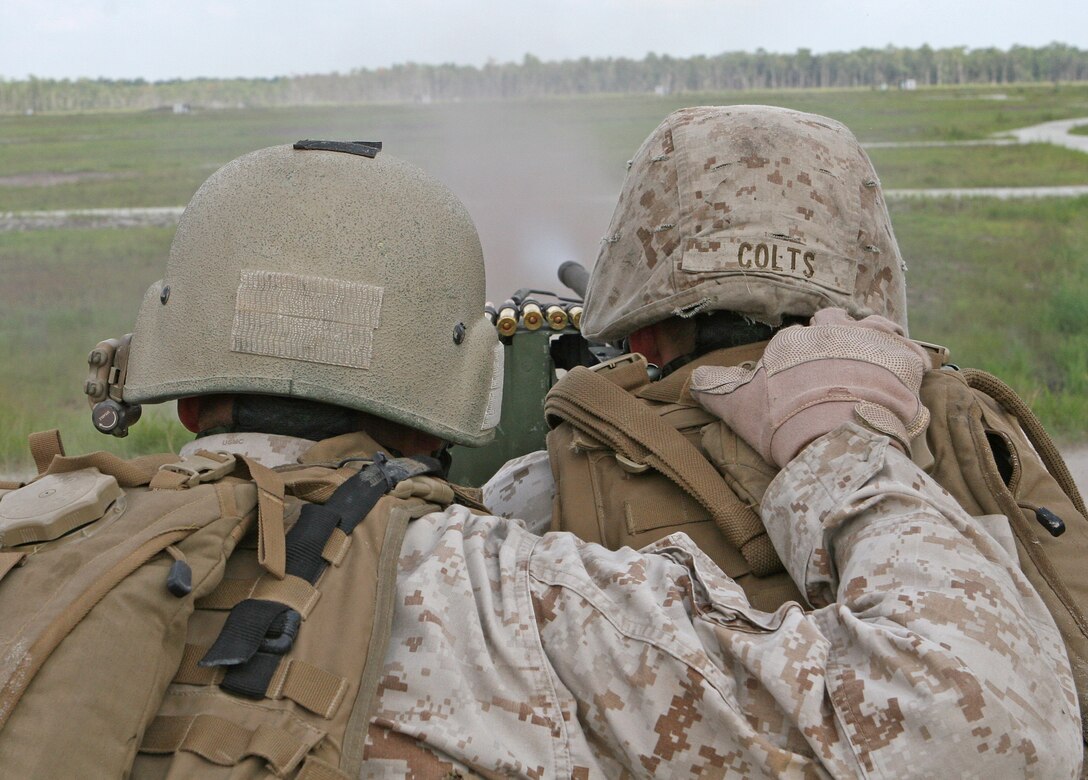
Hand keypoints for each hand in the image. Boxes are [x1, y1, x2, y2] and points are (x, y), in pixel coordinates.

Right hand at [690, 308, 931, 466]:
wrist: (837, 440)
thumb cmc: (783, 422)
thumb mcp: (736, 407)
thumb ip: (713, 389)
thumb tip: (693, 382)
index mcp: (793, 340)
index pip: (793, 338)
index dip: (794, 357)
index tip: (796, 378)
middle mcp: (833, 331)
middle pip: (834, 319)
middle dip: (833, 334)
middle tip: (833, 361)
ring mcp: (872, 343)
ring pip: (875, 325)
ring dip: (871, 336)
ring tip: (870, 358)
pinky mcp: (906, 361)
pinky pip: (913, 350)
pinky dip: (909, 359)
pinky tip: (904, 373)